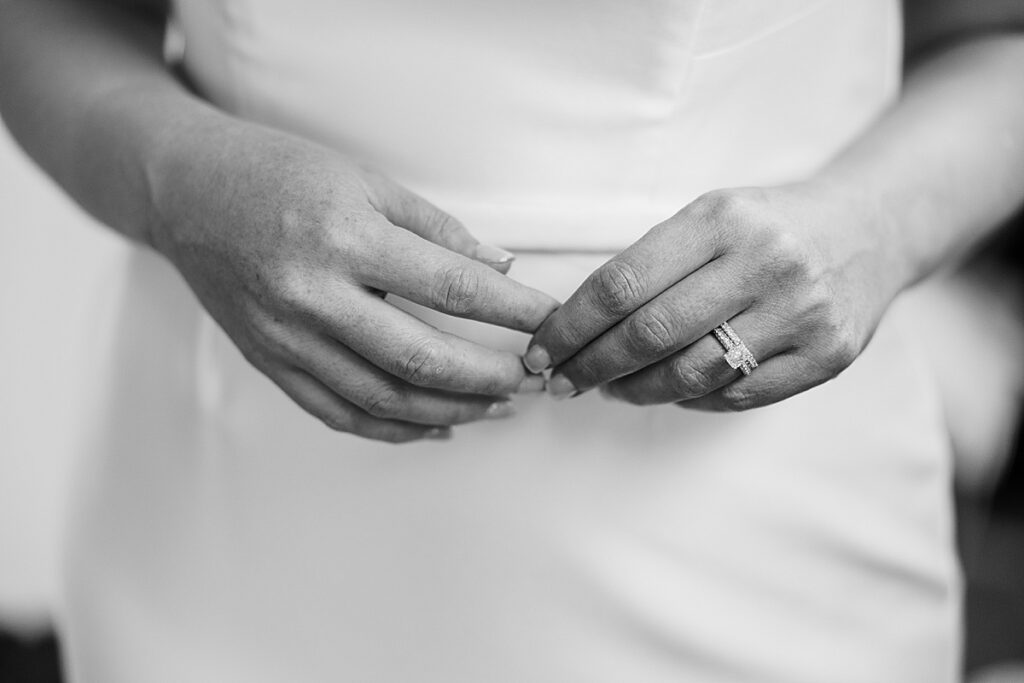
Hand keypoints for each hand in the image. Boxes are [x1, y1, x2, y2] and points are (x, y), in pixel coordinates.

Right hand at [150, 118, 557, 441]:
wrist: (185, 191)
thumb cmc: (280, 173)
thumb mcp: (366, 180)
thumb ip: (438, 229)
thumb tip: (502, 269)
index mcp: (346, 237)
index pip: (452, 287)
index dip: (512, 311)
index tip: (550, 321)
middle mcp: (313, 294)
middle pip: (421, 357)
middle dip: (489, 376)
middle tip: (533, 378)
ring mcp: (286, 336)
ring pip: (382, 398)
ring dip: (451, 411)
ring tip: (498, 408)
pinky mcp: (270, 361)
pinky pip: (339, 412)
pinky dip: (393, 429)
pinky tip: (436, 428)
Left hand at [525, 183, 902, 409]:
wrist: (871, 229)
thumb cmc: (768, 226)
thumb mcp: (711, 216)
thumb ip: (652, 264)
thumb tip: (578, 328)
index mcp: (722, 219)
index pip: (623, 283)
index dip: (570, 325)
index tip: (541, 350)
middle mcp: (765, 262)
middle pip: (651, 334)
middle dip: (591, 366)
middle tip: (560, 382)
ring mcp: (801, 313)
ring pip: (691, 375)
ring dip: (636, 391)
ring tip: (611, 388)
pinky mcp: (827, 356)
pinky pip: (736, 397)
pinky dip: (689, 401)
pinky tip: (668, 391)